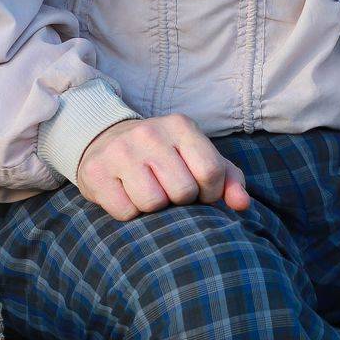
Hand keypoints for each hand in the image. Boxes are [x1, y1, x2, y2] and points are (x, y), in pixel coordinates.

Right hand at [77, 114, 249, 221]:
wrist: (107, 142)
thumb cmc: (164, 156)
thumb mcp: (197, 156)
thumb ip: (228, 178)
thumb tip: (242, 205)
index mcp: (181, 126)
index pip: (211, 171)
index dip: (210, 193)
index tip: (201, 194)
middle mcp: (150, 133)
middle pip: (182, 191)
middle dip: (181, 201)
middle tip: (171, 193)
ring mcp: (121, 151)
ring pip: (153, 203)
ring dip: (155, 209)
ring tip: (149, 193)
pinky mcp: (96, 172)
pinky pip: (125, 212)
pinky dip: (130, 213)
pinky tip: (127, 196)